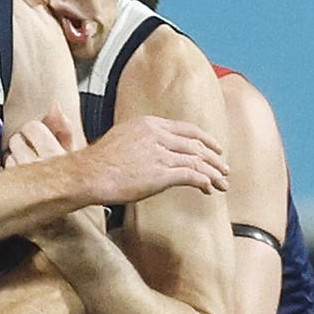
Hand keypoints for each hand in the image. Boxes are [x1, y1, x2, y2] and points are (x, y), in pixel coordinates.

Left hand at [5, 107, 105, 246]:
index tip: (38, 143)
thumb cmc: (80, 199)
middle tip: (33, 159)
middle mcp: (41, 168)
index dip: (33, 134)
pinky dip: (7, 185)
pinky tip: (20, 192)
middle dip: (20, 148)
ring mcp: (28, 189)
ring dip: (13, 165)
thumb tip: (54, 108)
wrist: (78, 238)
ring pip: (7, 161)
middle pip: (15, 142)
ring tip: (28, 176)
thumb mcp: (77, 161)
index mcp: (57, 154)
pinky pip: (2, 185)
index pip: (32, 128)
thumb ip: (65, 131)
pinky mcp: (19, 207)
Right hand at [77, 115, 228, 203]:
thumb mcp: (121, 138)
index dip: (204, 139)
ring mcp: (160, 154)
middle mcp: (157, 135)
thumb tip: (151, 150)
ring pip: (197, 161)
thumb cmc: (98, 162)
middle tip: (225, 168)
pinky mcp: (160, 173)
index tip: (215, 148)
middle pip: (196, 145)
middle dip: (214, 158)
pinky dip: (204, 182)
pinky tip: (209, 189)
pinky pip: (191, 176)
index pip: (185, 129)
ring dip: (213, 173)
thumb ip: (141, 140)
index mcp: (148, 124)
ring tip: (222, 183)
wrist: (88, 174)